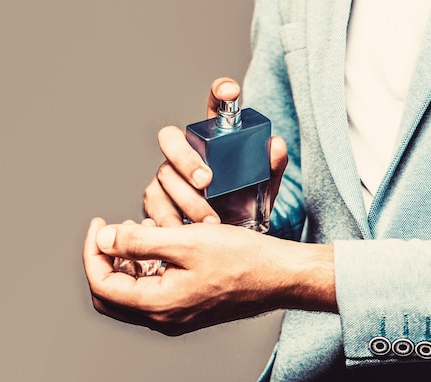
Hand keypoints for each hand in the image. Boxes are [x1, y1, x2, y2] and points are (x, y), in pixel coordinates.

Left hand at [82, 217, 336, 335]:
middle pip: (111, 295)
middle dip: (104, 260)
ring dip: (125, 263)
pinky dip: (145, 268)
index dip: (92, 251)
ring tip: (136, 231)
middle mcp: (163, 317)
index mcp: (158, 304)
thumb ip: (139, 242)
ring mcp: (176, 316)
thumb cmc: (242, 259)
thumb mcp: (185, 241)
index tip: (98, 224)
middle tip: (110, 231)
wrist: (279, 276)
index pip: (102, 283)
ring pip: (131, 294)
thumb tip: (105, 239)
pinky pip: (152, 292)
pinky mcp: (188, 308)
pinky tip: (158, 245)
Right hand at [143, 77, 287, 226]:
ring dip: (187, 200)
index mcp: (214, 141)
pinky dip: (170, 220)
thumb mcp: (262, 189)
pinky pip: (154, 206)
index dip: (219, 93)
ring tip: (210, 220)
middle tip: (206, 180)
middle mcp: (185, 152)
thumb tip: (276, 145)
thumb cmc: (242, 205)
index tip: (231, 91)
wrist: (228, 241)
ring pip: (164, 177)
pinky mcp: (156, 202)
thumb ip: (270, 168)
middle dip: (186, 159)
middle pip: (171, 139)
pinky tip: (184, 231)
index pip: (214, 108)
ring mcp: (167, 176)